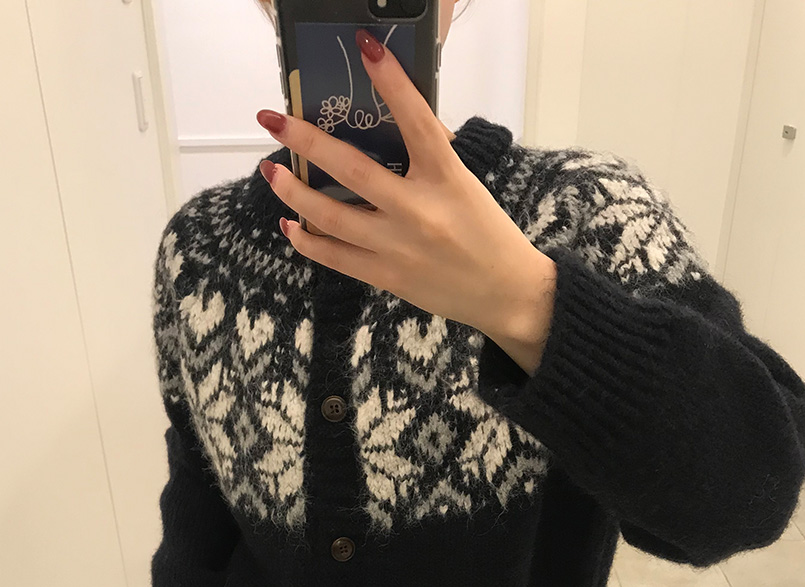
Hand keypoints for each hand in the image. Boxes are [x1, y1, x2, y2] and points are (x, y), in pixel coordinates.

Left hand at [256, 29, 555, 347]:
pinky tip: (289, 225)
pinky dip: (307, 241)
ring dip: (295, 193)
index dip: (391, 82)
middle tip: (273, 120)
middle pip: (352, 169)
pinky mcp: (386, 276)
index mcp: (446, 178)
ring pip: (332, 217)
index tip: (366, 48)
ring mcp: (398, 247)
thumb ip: (431, 157)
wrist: (504, 293)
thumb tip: (391, 124)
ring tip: (271, 171)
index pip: (416, 120)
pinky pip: (336, 258)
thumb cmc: (487, 234)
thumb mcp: (465, 186)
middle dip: (306, 141)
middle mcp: (418, 211)